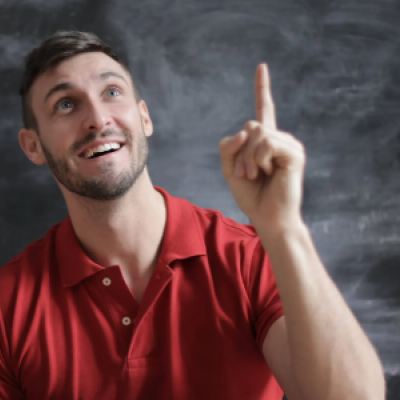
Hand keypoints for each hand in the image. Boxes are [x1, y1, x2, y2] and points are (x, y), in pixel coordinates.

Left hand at [219, 64, 305, 230]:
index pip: (263, 110)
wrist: (267, 217)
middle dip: (239, 153)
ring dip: (248, 159)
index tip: (261, 66)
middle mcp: (278, 138)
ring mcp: (288, 144)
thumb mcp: (230, 169)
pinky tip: (268, 172)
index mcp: (265, 141)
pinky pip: (266, 142)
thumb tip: (246, 129)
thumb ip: (229, 146)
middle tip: (247, 174)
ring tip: (256, 175)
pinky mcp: (294, 152)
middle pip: (249, 126)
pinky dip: (258, 159)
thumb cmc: (251, 195)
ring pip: (256, 133)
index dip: (262, 89)